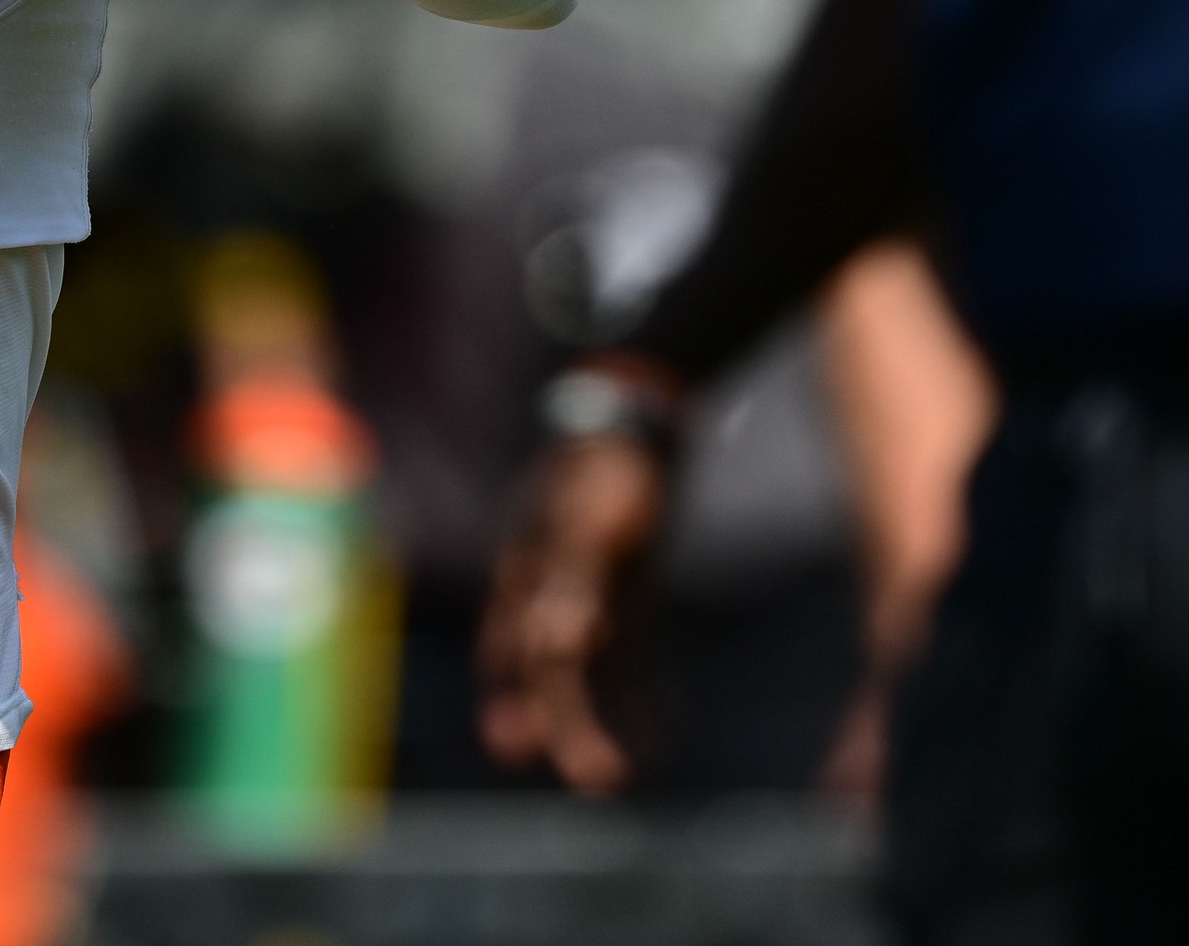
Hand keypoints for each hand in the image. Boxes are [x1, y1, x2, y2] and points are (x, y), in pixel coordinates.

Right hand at [477, 430, 664, 792]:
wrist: (640, 408)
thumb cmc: (607, 461)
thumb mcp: (588, 520)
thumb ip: (570, 585)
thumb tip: (552, 651)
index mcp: (526, 577)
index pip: (529, 660)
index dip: (535, 710)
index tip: (547, 755)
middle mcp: (550, 590)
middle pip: (551, 673)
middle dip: (564, 726)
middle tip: (596, 780)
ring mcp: (591, 588)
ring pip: (589, 670)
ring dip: (599, 717)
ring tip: (615, 773)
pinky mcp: (627, 584)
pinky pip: (630, 650)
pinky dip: (639, 689)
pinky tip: (662, 728)